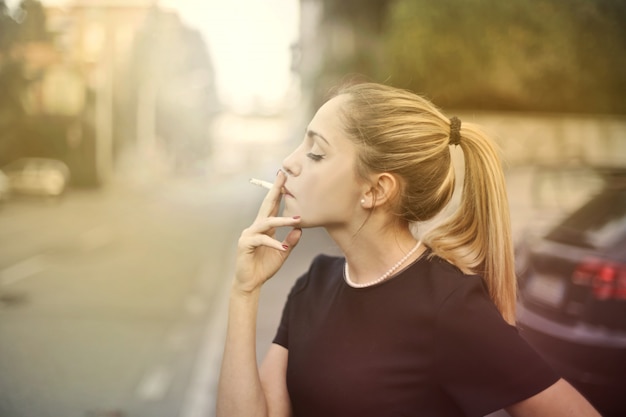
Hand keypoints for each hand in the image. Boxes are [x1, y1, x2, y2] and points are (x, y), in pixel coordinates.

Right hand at [234, 170, 301, 293]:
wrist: (250, 283)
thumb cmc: (264, 267)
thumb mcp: (283, 252)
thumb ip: (291, 241)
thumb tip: (300, 230)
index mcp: (264, 227)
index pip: (272, 207)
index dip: (278, 193)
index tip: (284, 179)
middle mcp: (256, 227)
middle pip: (266, 205)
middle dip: (275, 190)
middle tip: (283, 177)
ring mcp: (249, 234)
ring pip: (267, 222)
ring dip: (283, 220)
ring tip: (296, 220)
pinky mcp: (245, 244)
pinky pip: (262, 239)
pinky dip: (274, 242)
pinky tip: (283, 246)